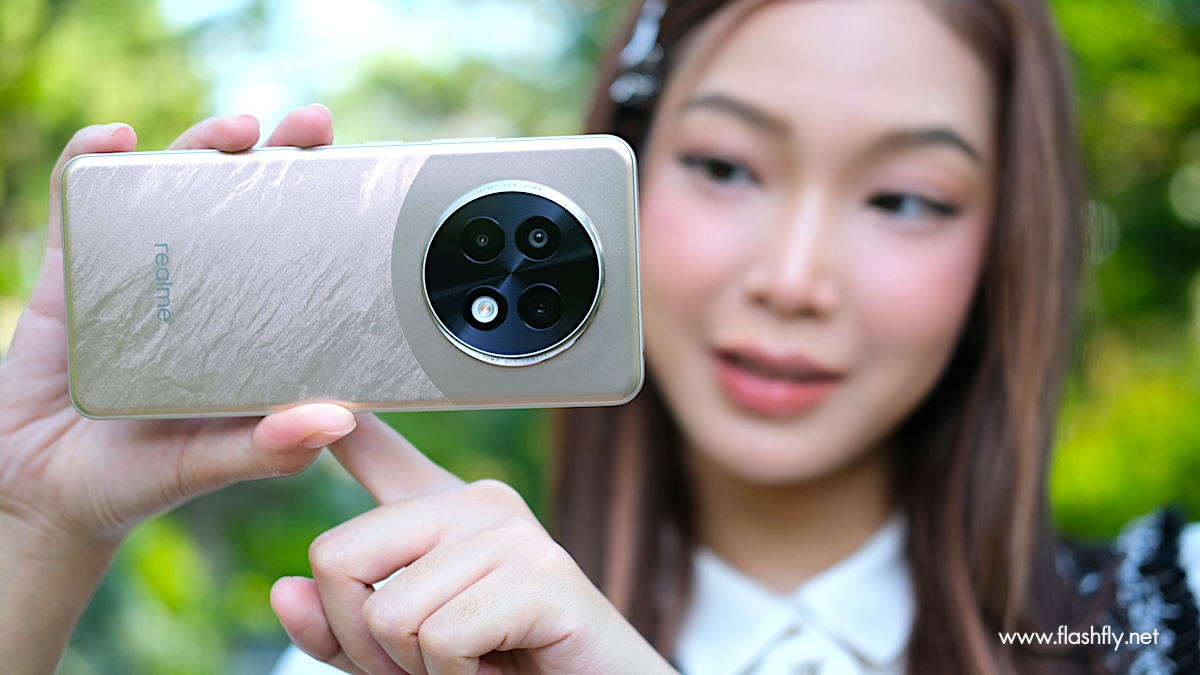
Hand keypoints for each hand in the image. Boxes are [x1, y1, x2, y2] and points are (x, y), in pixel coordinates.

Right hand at [0, 106, 352, 669]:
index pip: (290, 256)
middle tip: (312, 127)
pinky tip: (112, 139)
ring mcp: (137, 277)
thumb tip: (338, 420)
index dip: (321, 212)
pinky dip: (90, 165)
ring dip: (201, 148)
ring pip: (170, 192)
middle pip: (241, 208)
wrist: (43, 493)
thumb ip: (268, 449)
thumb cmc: (139, 481)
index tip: (357, 177)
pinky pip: (78, 208)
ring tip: (236, 127)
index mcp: (243, 330)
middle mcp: (199, 294)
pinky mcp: (71, 276)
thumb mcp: (210, 464)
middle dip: (278, 159)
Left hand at [271, 413, 676, 674]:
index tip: (319, 397)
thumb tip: (285, 590)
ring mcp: (512, 533)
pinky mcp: (542, 577)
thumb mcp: (404, 655)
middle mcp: (476, 503)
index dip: (337, 424)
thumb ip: (345, 627)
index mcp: (442, 511)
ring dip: (419, 671)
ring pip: (390, 611)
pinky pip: (441, 638)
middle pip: (340, 557)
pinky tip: (501, 668)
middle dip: (363, 641)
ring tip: (477, 666)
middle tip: (429, 666)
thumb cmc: (506, 668)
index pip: (375, 449)